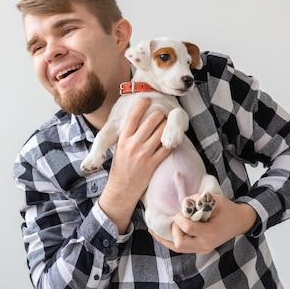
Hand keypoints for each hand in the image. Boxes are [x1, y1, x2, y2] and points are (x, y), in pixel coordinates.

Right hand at [100, 98, 172, 232]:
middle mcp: (133, 145)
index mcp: (123, 139)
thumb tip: (135, 119)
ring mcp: (144, 154)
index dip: (141, 105)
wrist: (122, 189)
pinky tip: (171, 138)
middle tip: (161, 113)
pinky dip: (170, 141)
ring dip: (166, 125)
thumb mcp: (119, 147)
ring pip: (161, 131)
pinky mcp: (153, 163)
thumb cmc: (120, 166)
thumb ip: (127, 134)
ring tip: (166, 124)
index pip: (132, 117)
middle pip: (151, 121)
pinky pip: (167, 147)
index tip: (146, 99)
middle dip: (158, 114)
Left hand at [150, 194, 257, 253]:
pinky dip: (169, 241)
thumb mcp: (217, 199)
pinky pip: (181, 248)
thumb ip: (200, 200)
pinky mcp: (199, 249)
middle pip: (179, 244)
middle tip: (177, 219)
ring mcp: (203, 249)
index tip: (181, 211)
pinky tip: (157, 234)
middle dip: (174, 230)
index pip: (188, 229)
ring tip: (154, 229)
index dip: (179, 219)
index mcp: (211, 232)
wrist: (240, 222)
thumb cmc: (228, 209)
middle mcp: (206, 244)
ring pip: (177, 248)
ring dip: (167, 237)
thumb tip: (184, 202)